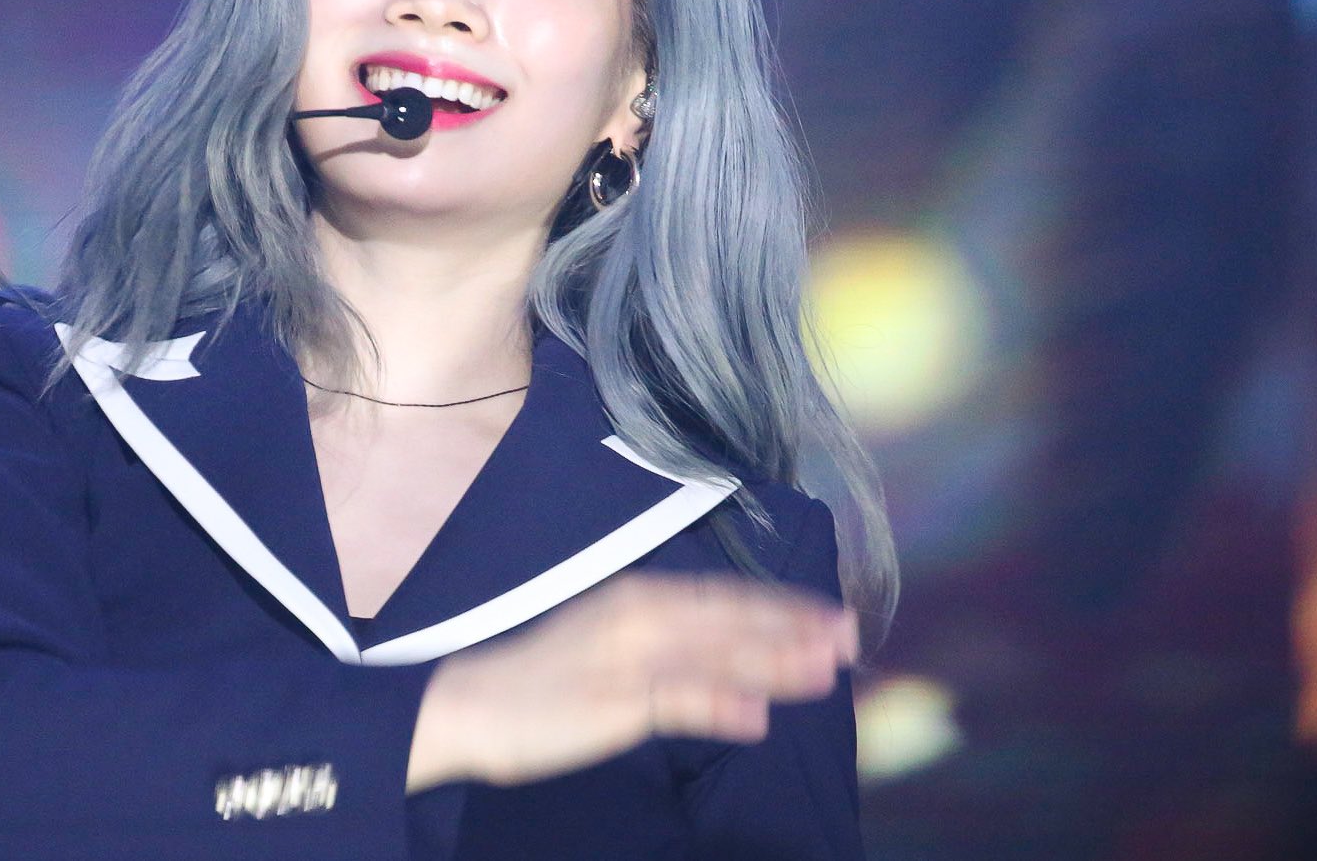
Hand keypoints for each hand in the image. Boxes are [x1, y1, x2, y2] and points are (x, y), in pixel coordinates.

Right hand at [406, 571, 858, 789]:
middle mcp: (639, 618)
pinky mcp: (608, 700)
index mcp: (640, 600)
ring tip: (825, 669)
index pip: (727, 599)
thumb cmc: (541, 680)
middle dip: (795, 629)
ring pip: (714, 656)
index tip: (835, 615)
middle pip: (732, 621)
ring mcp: (625, 658)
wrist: (465, 702)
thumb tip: (736, 672)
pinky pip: (672, 702)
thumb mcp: (612, 650)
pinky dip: (716, 706)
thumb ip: (673, 655)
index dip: (785, 608)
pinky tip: (755, 718)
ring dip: (773, 661)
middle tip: (851, 636)